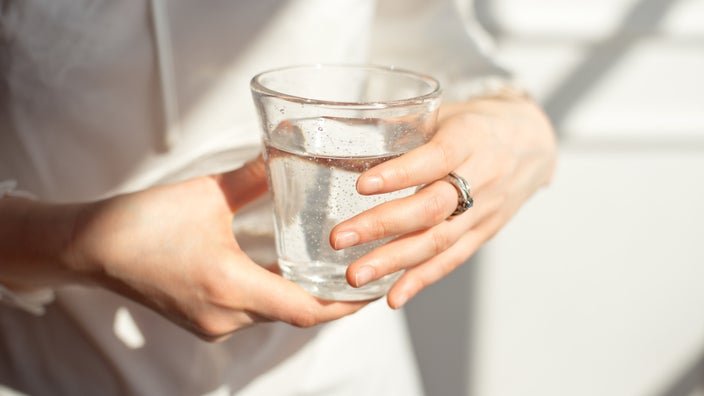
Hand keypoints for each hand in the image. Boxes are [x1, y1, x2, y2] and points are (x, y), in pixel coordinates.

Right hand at [66, 157, 366, 340]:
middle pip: (296, 316)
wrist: (92, 249)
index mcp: (230, 285)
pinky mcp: (204, 321)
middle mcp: (226, 314)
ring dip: (306, 300)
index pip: (306, 309)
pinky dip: (279, 300)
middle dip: (333, 301)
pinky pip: (254, 315)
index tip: (374, 290)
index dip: (346, 304)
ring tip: (336, 275)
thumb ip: (254, 176)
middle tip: (364, 276)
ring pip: (275, 317)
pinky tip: (291, 278)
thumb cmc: (144, 221)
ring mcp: (214, 324)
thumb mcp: (207, 194)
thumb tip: (288, 151)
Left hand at [330, 96, 556, 308]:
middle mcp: (482, 177)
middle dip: (383, 225)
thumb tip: (349, 136)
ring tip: (356, 275)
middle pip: (432, 207)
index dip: (401, 173)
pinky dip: (421, 280)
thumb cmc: (479, 125)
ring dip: (394, 261)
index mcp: (470, 138)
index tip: (362, 185)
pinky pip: (452, 260)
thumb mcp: (450, 112)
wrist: (533, 143)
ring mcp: (485, 210)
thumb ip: (407, 126)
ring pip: (439, 241)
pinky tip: (393, 296)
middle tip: (340, 237)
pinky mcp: (483, 233)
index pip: (436, 158)